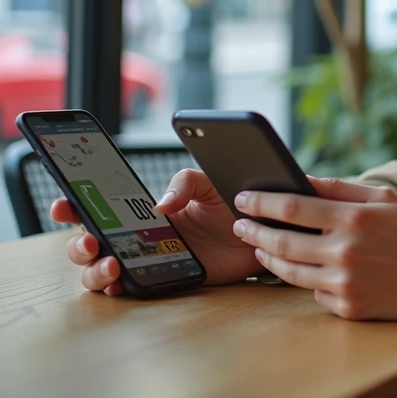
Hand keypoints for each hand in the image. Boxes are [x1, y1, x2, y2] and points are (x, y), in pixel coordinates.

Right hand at [52, 168, 261, 294]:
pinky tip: (121, 283)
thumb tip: (159, 206)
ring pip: (101, 271)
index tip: (64, 205)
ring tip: (112, 264)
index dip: (73, 207)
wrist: (258, 232)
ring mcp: (147, 260)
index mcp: (140, 209)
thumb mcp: (207, 182)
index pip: (97, 208)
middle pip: (88, 245)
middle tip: (92, 242)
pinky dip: (119, 289)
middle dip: (78, 245)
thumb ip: (182, 184)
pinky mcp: (163, 279)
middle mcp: (136, 236)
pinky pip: (131, 289)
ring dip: (95, 271)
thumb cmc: (230, 203)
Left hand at [232, 178, 396, 320]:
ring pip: (289, 271)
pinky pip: (314, 292)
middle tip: (240, 223)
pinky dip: (306, 279)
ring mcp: (345, 283)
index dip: (261, 202)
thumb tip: (303, 181)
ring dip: (268, 256)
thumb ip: (342, 188)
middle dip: (253, 230)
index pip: (291, 208)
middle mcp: (345, 252)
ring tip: (259, 246)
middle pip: (281, 241)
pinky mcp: (349, 308)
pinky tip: (300, 269)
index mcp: (354, 219)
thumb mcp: (385, 199)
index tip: (243, 197)